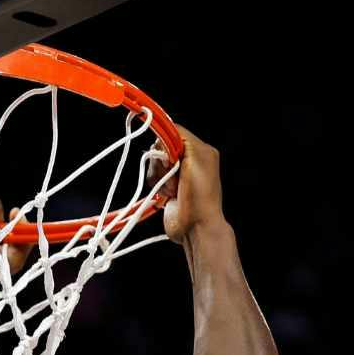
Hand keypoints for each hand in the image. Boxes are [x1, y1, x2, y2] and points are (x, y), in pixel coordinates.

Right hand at [149, 128, 225, 243]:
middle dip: (162, 161)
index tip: (164, 152)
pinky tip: (166, 194)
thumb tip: (166, 128)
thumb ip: (181, 137)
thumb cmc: (201, 195)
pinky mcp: (166, 188)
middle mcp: (189, 161)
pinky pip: (152, 177)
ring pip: (154, 163)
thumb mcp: (197, 157)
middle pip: (161, 147)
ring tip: (172, 188)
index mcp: (200, 150)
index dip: (165, 140)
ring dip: (159, 175)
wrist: (195, 226)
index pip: (174, 132)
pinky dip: (155, 184)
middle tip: (172, 173)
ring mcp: (177, 175)